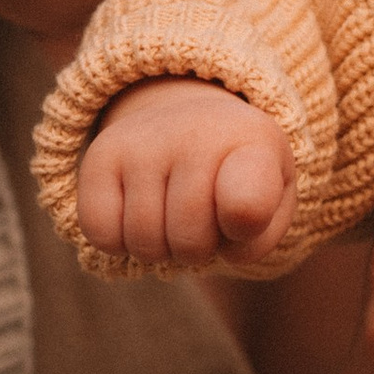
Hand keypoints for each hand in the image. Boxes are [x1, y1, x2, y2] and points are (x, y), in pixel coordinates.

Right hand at [75, 77, 294, 265]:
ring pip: (144, 243)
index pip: (246, 201)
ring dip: (161, 248)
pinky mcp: (100, 154)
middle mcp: (195, 131)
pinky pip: (102, 234)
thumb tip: (218, 245)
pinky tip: (137, 213)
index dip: (244, 221)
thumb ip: (259, 238)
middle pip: (189, 241)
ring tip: (174, 214)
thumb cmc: (239, 178)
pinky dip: (119, 241)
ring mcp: (143, 141)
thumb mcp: (273, 203)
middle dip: (199, 249)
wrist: (194, 124)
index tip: (243, 217)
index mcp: (255, 143)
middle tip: (205, 219)